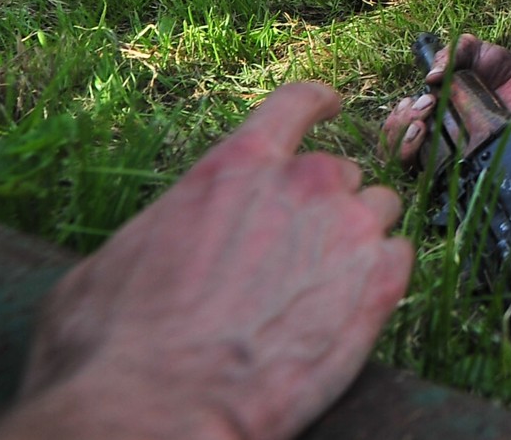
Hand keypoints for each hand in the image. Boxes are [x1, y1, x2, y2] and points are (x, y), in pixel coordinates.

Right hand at [9, 82, 411, 439]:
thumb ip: (157, 233)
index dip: (318, 102)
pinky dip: (383, 278)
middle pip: (341, 170)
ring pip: (378, 212)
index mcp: (238, 164)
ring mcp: (347, 232)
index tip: (332, 106)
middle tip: (305, 246)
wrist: (156, 412)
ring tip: (332, 282)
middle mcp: (302, 183)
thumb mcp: (109, 264)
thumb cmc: (114, 345)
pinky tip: (358, 307)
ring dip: (359, 238)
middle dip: (326, 202)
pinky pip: (401, 260)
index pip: (296, 103)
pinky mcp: (378, 289)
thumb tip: (152, 249)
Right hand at [382, 34, 510, 168]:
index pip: (397, 124)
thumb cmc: (497, 63)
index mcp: (430, 106)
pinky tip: (443, 153)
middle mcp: (437, 131)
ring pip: (415, 166)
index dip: (398, 118)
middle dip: (399, 131)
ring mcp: (455, 148)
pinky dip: (435, 170)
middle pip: (396, 149)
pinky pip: (450, 176)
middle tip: (424, 114)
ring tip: (423, 131)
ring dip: (408, 149)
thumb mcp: (470, 48)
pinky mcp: (477, 158)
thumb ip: (450, 53)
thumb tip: (430, 77)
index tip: (421, 102)